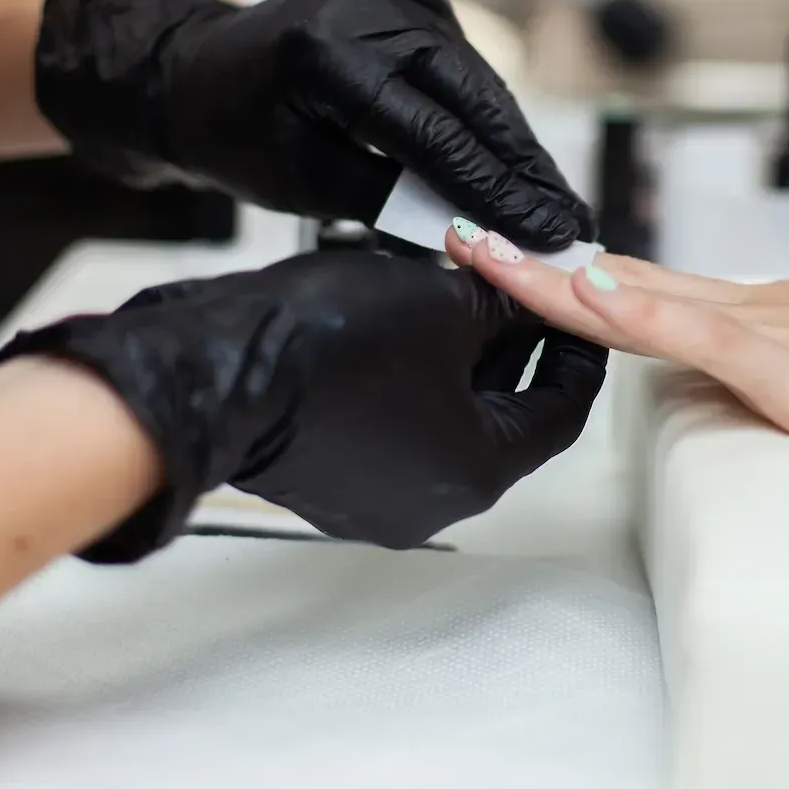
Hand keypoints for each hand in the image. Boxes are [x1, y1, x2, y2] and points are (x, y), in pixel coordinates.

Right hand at [0, 251, 606, 561]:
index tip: (578, 304)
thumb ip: (506, 303)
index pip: (564, 409)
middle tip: (520, 288)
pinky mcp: (333, 483)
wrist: (211, 372)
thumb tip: (537, 296)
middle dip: (515, 348)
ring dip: (463, 362)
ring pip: (451, 422)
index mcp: (481, 468)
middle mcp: (436, 501)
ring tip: (459, 293)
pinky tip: (405, 325)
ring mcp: (379, 500)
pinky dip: (415, 382)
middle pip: (508, 418)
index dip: (578, 347)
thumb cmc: (328, 342)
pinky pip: (398, 430)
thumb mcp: (444, 301)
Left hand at [35, 0, 593, 250]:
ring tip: (553, 197)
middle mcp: (363, 0)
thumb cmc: (234, 137)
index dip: (497, 191)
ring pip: (475, 76)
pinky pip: (459, 56)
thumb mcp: (308, 188)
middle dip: (523, 166)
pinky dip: (486, 107)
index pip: (435, 134)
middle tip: (569, 218)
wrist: (189, 72)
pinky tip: (518, 156)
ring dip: (515, 140)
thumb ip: (396, 203)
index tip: (543, 232)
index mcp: (327, 51)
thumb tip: (484, 233)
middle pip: (472, 96)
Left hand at [446, 226, 788, 453]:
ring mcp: (775, 338)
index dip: (586, 279)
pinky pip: (701, 334)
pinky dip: (638, 309)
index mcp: (778, 319)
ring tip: (486, 255)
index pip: (658, 293)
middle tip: (467, 239)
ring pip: (641, 298)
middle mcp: (763, 314)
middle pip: (627, 283)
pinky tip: (588, 289)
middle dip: (542, 267)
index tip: (527, 264)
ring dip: (558, 279)